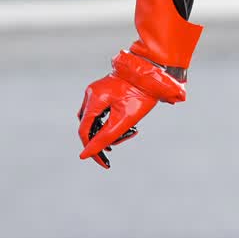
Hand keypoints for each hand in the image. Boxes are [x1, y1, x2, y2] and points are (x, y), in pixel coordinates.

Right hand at [76, 44, 186, 168]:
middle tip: (120, 143)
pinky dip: (110, 122)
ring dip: (108, 130)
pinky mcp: (104, 92)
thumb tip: (86, 154)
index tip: (104, 163)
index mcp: (94, 99)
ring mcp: (96, 91)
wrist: (154, 74)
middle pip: (88, 126)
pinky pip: (101, 112)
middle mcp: (91, 93)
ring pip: (95, 120)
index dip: (92, 149)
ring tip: (128, 133)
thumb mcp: (124, 120)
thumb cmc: (141, 95)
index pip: (84, 131)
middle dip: (103, 138)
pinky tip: (126, 125)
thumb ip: (105, 137)